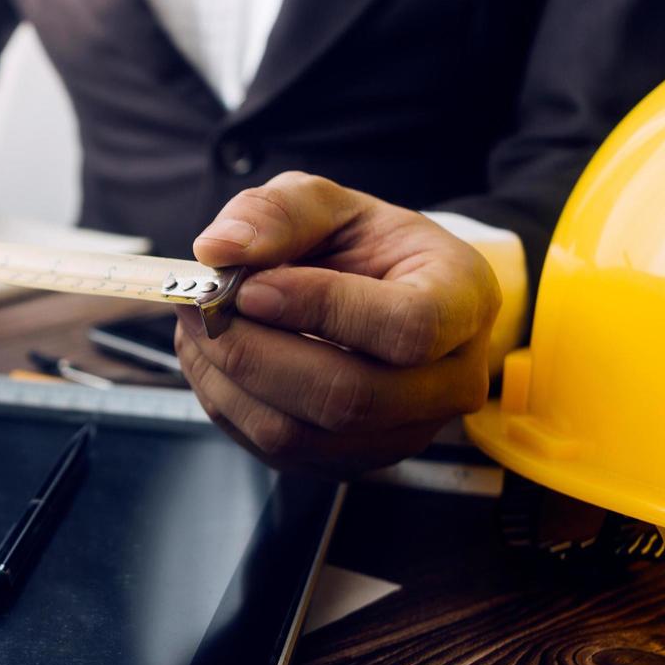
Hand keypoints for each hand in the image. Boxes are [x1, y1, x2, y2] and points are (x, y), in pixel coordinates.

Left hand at [175, 172, 499, 473]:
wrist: (380, 291)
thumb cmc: (364, 247)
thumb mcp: (329, 205)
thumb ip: (279, 212)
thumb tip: (220, 248)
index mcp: (463, 301)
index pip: (407, 326)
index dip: (320, 308)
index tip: (252, 286)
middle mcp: (448, 381)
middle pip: (346, 396)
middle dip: (251, 350)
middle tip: (200, 306)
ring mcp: (402, 431)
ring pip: (297, 433)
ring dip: (227, 378)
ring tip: (202, 326)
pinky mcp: (351, 460)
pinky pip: (274, 448)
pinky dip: (227, 401)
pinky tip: (217, 357)